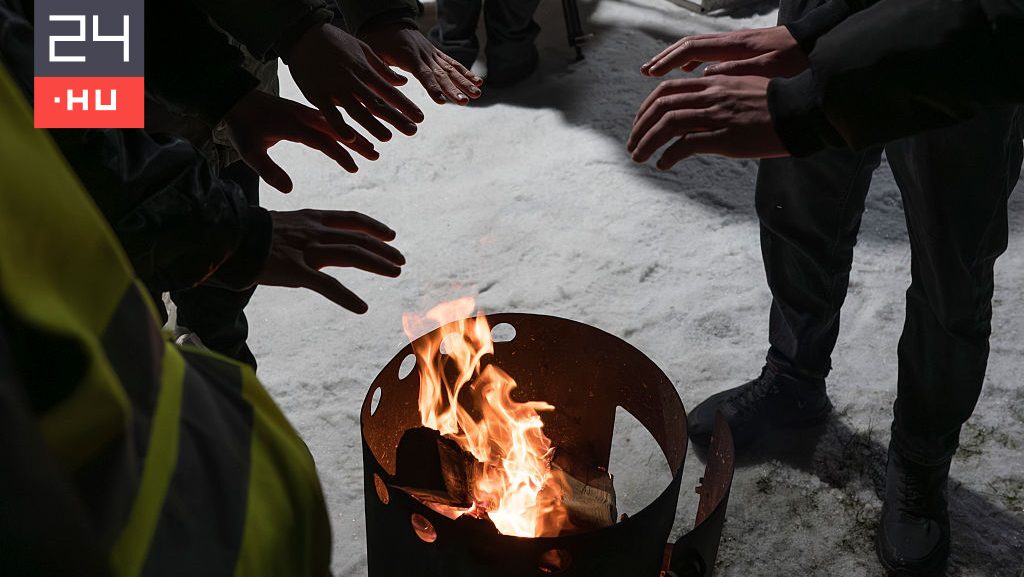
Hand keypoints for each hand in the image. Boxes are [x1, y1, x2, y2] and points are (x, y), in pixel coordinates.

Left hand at [223, 90, 378, 192]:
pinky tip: (355, 135)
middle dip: (356, 142)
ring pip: (335, 123)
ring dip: (354, 135)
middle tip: (375, 155)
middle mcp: (302, 116)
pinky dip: (344, 127)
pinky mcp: (305, 111)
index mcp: (291, 125)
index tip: (354, 168)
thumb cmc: (242, 127)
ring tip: (372, 147)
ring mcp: (305, 111)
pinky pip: (329, 118)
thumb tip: (290, 189)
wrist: (236, 98)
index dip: (338, 154)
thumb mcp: (249, 151)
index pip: (320, 140)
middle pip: (335, 129)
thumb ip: (269, 171)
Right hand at [259, 209, 405, 312]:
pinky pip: (327, 286)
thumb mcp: (283, 223)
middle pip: (358, 238)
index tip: (390, 235)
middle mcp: (315, 232)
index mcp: (312, 219)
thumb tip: (312, 235)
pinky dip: (347, 297)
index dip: (373, 227)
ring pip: (352, 255)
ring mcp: (307, 251)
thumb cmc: (251, 233)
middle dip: (383, 249)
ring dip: (377, 264)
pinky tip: (362, 307)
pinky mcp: (297, 272)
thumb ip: (302, 229)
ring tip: (395, 273)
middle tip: (400, 260)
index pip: (350, 220)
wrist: (229, 237)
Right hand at [285, 23, 424, 142]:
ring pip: (356, 110)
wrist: (304, 35)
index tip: (419, 117)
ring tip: (388, 137)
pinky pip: (330, 113)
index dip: (405, 105)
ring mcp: (335, 88)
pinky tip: (351, 139)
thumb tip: (403, 82)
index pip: (389, 91)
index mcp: (364, 70)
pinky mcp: (317, 95)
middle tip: (413, 131)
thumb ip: (382, 68)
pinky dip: (340, 126)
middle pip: (377, 103)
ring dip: (373, 125)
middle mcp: (352, 80)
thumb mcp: (362, 49)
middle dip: (396, 118)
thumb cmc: (336, 43)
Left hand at [362, 23, 482, 104]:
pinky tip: (478, 81)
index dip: (433, 88)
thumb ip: (380, 69)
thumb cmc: (377, 41)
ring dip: (465, 82)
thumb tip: (389, 86)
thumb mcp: (373, 53)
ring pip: (451, 69)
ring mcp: (432, 53)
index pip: (423, 74)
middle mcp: (424, 54)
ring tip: (478, 94)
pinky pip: (453, 63)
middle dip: (454, 88)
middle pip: (441, 73)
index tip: (442, 101)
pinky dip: (466, 72)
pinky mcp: (437, 53)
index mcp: (408, 56)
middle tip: (465, 101)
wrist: (387, 21)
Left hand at [627, 75, 788, 168]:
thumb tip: (705, 83)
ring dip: (647, 142)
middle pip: (661, 106)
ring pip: (668, 125)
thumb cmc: (774, 103)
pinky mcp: (724, 137)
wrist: (799, 112)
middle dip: (640, 126)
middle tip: (632, 144)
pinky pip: (686, 145)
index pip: (668, 90)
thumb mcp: (743, 85)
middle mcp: (710, 96)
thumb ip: (721, 84)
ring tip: (639, 157)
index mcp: (713, 83)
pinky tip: (663, 164)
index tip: (640, 123)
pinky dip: (669, 155)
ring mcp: (716, 116)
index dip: (647, 107)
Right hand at [641, 26, 807, 78]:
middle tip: (645, 72)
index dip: (669, 61)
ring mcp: (737, 45)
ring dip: (677, 60)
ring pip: (698, 48)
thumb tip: (704, 74)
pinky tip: (692, 75)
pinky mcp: (744, 51)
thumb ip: (736, 71)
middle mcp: (732, 42)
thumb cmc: (798, 62)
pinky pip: (710, 53)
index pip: (692, 49)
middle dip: (665, 58)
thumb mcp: (769, 71)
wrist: (821, 46)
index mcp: (735, 46)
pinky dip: (695, 62)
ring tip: (660, 74)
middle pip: (689, 45)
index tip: (651, 74)